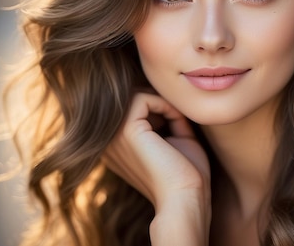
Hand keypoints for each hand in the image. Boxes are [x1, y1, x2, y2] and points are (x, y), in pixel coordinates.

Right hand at [103, 92, 210, 210]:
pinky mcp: (125, 131)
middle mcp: (108, 142)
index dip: (157, 107)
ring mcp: (112, 136)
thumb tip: (170, 97)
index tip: (179, 120)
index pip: (131, 110)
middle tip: (180, 117)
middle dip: (158, 102)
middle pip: (130, 100)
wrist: (185, 197)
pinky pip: (142, 98)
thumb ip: (169, 118)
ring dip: (161, 101)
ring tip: (178, 119)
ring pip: (134, 96)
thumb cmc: (185, 174)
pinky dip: (164, 103)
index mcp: (116, 147)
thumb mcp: (176, 139)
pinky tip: (177, 118)